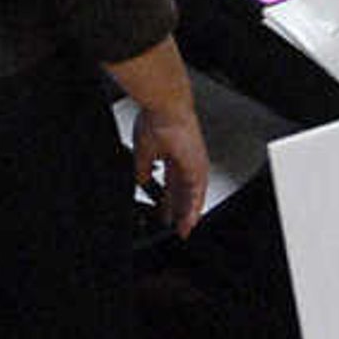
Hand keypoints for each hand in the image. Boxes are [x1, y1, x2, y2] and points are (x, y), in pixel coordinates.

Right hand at [128, 93, 207, 234]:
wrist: (164, 108)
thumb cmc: (154, 119)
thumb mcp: (143, 151)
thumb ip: (144, 170)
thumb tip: (140, 181)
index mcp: (172, 155)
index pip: (171, 183)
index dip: (167, 199)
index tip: (163, 212)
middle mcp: (185, 160)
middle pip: (182, 191)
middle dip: (177, 209)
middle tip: (175, 226)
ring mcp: (194, 164)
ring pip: (192, 195)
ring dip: (187, 213)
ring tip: (183, 229)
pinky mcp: (198, 167)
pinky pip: (198, 194)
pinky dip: (193, 208)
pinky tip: (189, 220)